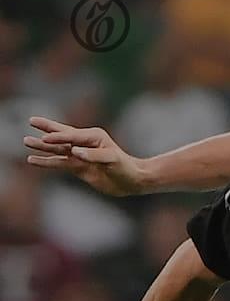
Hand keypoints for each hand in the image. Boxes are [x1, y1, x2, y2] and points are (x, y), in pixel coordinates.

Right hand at [24, 117, 146, 195]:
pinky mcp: (78, 167)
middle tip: (31, 120)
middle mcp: (85, 143)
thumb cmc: (125, 167)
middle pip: (62, 134)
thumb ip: (93, 155)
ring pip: (57, 149)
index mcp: (94, 137)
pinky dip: (46, 161)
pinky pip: (59, 163)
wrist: (132, 181)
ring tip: (26, 141)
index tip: (45, 138)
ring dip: (42, 146)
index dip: (59, 136)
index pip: (72, 135)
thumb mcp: (112, 160)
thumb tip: (75, 152)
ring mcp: (80, 155)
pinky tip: (33, 160)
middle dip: (47, 128)